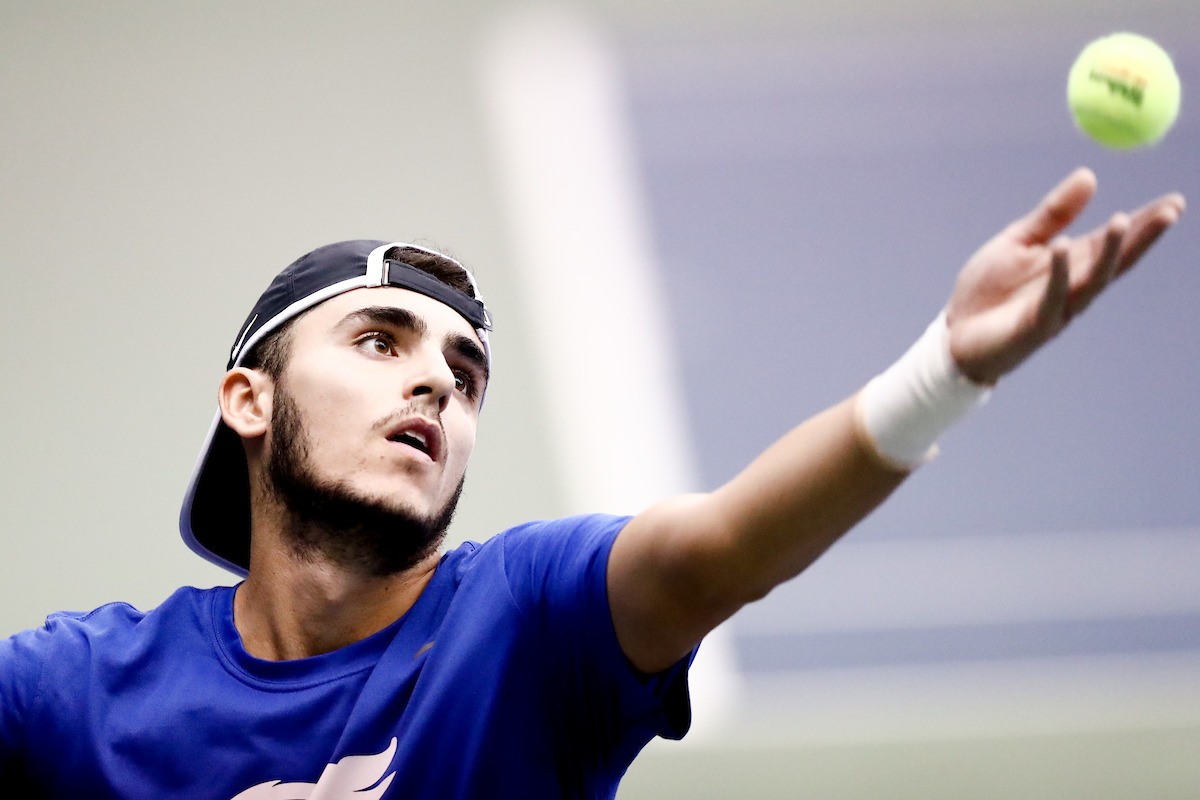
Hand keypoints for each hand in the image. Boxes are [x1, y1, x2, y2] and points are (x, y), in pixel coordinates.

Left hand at [945, 168, 1184, 384]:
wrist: (954, 334)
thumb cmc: (988, 290)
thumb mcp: (1019, 241)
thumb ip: (1053, 213)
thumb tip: (1090, 175)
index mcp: (1071, 264)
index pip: (1115, 241)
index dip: (1145, 224)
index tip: (1175, 202)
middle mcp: (1073, 287)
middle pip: (1116, 261)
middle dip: (1144, 238)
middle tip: (1171, 211)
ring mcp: (1057, 308)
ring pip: (1092, 280)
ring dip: (1110, 252)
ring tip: (1123, 220)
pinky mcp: (1034, 326)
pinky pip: (1050, 297)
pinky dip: (1058, 272)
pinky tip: (1062, 245)